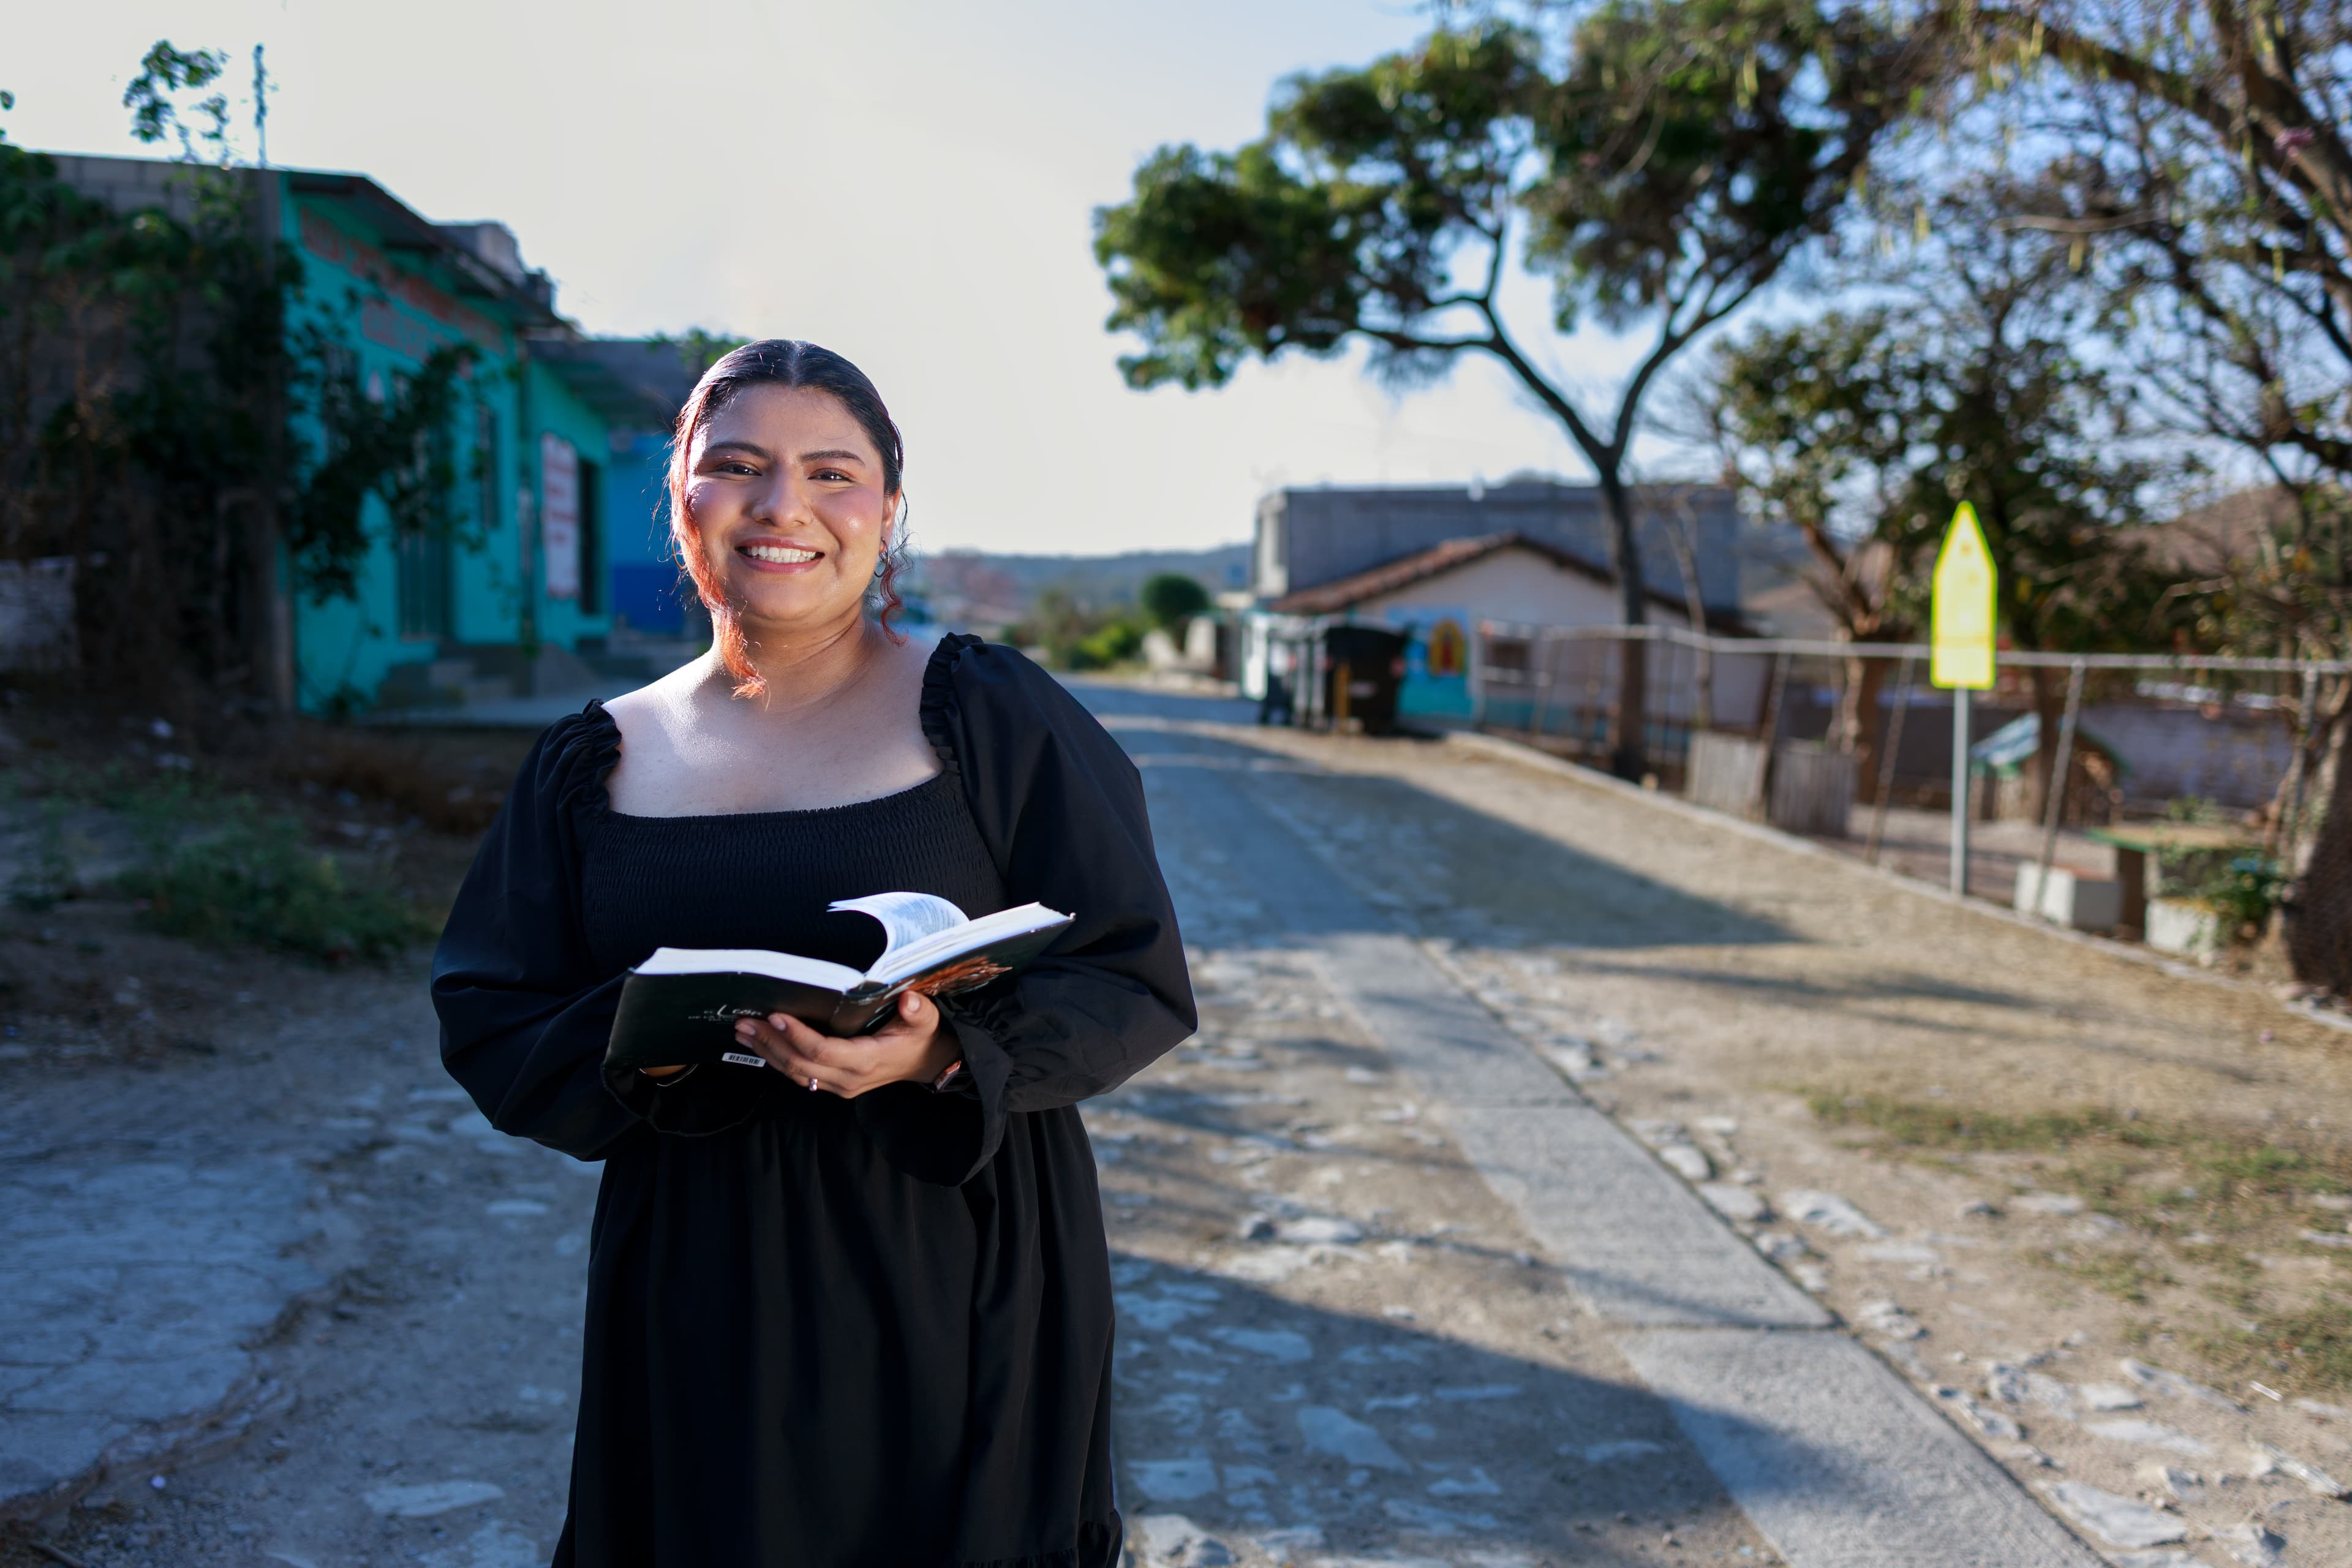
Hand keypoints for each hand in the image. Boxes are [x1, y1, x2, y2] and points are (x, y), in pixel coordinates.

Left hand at [732, 990, 957, 1098]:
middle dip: (770, 1042)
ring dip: (766, 1051)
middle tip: (745, 1021)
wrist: (926, 1063)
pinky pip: (798, 1074)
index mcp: (865, 1061)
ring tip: (742, 1030)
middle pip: (799, 1064)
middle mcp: (847, 1078)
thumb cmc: (921, 1037)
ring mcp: (837, 1085)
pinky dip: (775, 1058)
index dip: (797, 1035)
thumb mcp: (926, 1022)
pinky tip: (759, 1043)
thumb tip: (909, 1000)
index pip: (822, 1051)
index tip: (777, 1016)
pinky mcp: (831, 1083)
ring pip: (793, 1072)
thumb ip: (918, 1012)